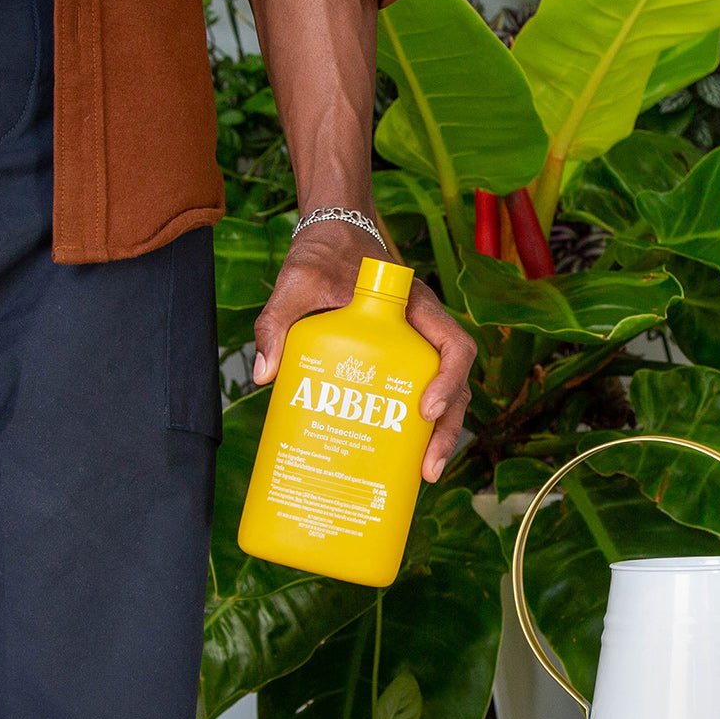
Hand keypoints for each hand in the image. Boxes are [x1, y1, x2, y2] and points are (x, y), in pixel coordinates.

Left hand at [251, 224, 476, 482]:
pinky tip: (394, 460)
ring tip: (422, 476)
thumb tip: (264, 374)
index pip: (454, 344)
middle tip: (428, 469)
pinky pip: (414, 399)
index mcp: (415, 309)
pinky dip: (412, 430)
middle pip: (455, 385)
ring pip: (442, 398)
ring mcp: (414, 351)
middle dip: (447, 429)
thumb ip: (277, 320)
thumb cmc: (319, 259)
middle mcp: (424, 333)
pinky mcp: (396, 366)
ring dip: (437, 438)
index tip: (424, 409)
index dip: (448, 378)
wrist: (331, 242)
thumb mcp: (296, 282)